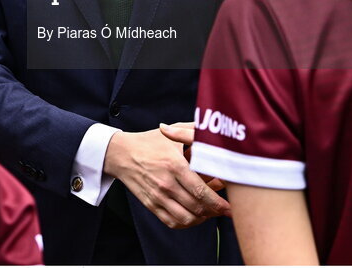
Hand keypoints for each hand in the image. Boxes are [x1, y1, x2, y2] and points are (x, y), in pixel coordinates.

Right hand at [103, 126, 230, 228]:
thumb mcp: (170, 132)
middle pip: (197, 207)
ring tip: (211, 212)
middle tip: (226, 210)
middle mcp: (166, 183)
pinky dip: (187, 223)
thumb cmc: (149, 142)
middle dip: (215, 211)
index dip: (218, 203)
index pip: (201, 191)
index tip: (230, 205)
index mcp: (174, 165)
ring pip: (186, 218)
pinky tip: (195, 216)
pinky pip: (172, 222)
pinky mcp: (151, 205)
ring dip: (202, 219)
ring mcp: (158, 196)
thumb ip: (192, 130)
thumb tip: (213, 128)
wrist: (121, 154)